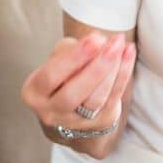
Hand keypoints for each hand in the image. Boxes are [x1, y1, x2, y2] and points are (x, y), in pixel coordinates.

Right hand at [21, 33, 135, 142]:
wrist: (71, 112)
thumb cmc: (62, 76)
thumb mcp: (56, 61)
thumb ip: (69, 51)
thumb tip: (95, 41)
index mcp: (34, 93)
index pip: (51, 76)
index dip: (73, 58)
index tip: (93, 39)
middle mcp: (51, 112)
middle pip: (73, 93)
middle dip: (94, 67)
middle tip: (110, 44)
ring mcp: (76, 122)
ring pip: (96, 98)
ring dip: (111, 69)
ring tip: (119, 45)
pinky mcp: (100, 123)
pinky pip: (112, 98)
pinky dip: (123, 75)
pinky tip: (128, 54)